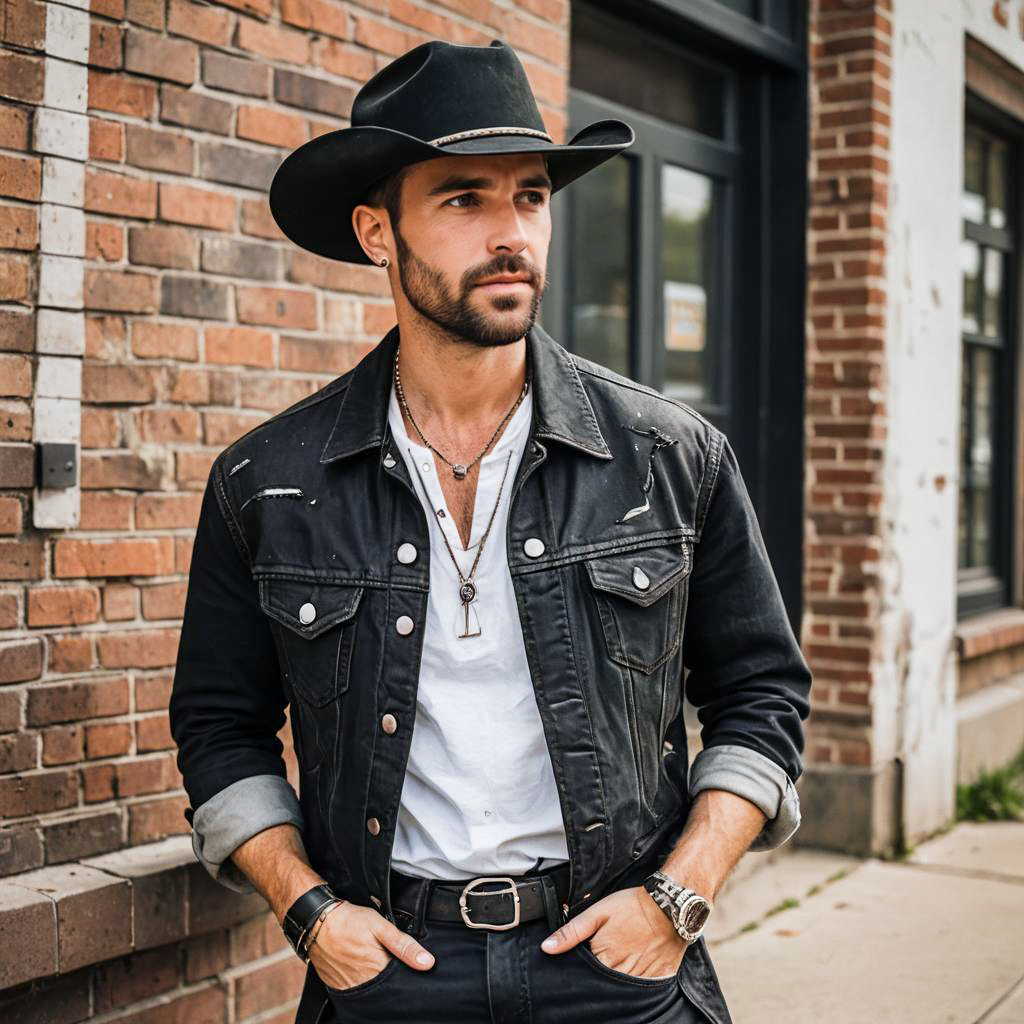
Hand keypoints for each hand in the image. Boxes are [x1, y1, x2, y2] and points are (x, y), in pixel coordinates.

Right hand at [308, 901, 435, 990]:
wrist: (316, 921)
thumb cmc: (350, 920)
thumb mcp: (380, 926)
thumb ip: (404, 945)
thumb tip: (427, 963)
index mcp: (377, 969)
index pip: (400, 981)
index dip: (406, 973)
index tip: (410, 965)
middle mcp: (363, 983)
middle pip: (386, 987)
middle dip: (391, 977)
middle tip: (388, 958)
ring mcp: (349, 987)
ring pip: (371, 989)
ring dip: (376, 979)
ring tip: (375, 961)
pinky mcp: (337, 986)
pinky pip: (355, 990)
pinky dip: (362, 982)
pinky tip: (362, 968)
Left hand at [540, 886, 688, 979]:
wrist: (669, 905)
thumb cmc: (632, 907)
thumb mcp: (597, 912)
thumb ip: (572, 932)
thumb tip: (547, 947)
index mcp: (603, 957)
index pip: (585, 974)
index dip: (583, 968)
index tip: (586, 959)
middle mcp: (621, 972)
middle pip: (602, 984)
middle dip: (598, 977)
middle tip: (605, 957)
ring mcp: (640, 978)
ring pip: (621, 990)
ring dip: (616, 981)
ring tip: (620, 962)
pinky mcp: (658, 979)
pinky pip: (643, 991)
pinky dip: (636, 984)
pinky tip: (635, 970)